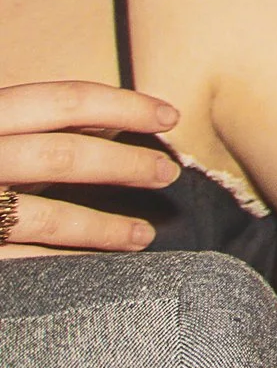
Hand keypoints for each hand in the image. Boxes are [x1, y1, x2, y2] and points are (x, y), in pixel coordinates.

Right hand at [0, 82, 188, 254]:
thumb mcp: (1, 135)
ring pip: (47, 217)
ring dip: (104, 227)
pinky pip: (23, 261)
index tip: (170, 118)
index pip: (64, 101)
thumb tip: (115, 124)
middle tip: (169, 173)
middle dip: (125, 164)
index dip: (124, 107)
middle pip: (62, 155)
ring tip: (144, 236)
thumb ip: (43, 129)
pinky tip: (98, 266)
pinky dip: (67, 262)